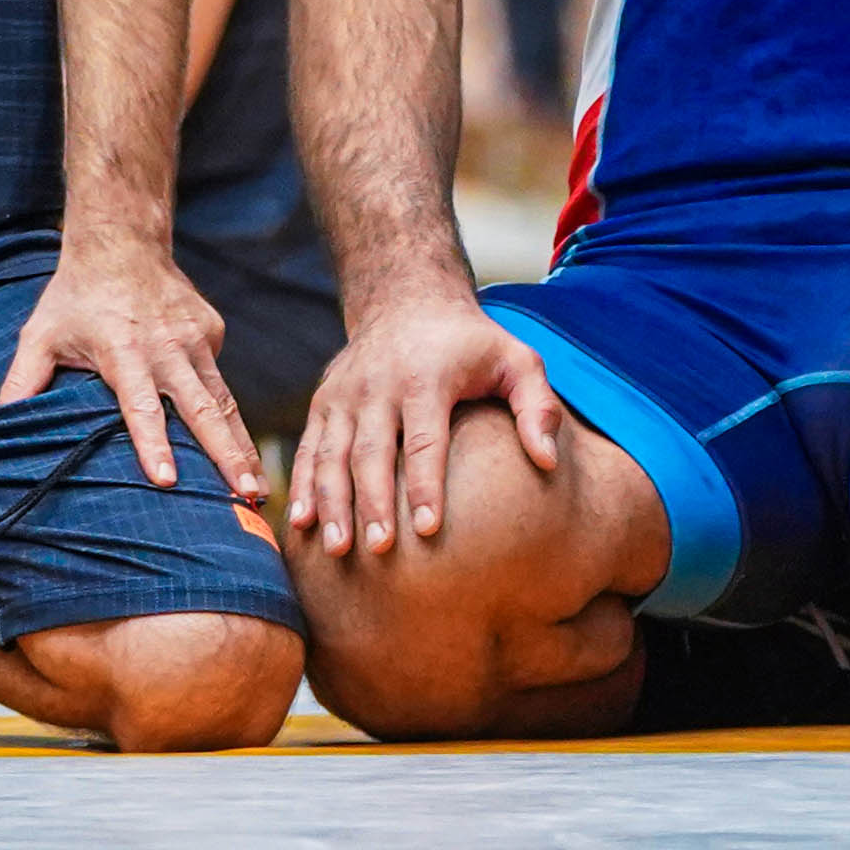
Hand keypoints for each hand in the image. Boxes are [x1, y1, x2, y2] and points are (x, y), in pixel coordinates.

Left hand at [3, 235, 260, 497]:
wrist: (122, 239)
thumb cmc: (75, 296)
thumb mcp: (41, 335)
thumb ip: (22, 380)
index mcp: (124, 350)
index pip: (140, 405)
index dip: (152, 443)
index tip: (167, 481)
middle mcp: (167, 346)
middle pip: (202, 409)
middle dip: (227, 456)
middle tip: (247, 498)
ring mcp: (196, 338)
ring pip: (224, 400)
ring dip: (243, 446)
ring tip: (257, 491)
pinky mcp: (212, 331)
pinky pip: (219, 377)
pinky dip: (229, 411)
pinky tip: (236, 444)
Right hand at [292, 287, 566, 558]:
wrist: (406, 299)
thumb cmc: (471, 344)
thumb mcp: (515, 359)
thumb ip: (537, 406)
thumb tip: (548, 462)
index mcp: (426, 376)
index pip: (424, 439)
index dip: (424, 485)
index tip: (429, 530)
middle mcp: (377, 384)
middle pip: (371, 452)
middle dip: (373, 504)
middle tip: (381, 550)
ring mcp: (345, 393)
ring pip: (332, 454)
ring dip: (332, 503)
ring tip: (337, 550)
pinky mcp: (323, 402)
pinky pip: (308, 449)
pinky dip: (303, 486)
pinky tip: (301, 523)